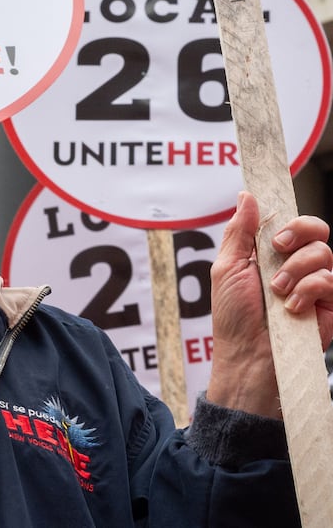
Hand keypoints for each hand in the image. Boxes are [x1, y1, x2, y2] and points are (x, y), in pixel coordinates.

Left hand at [204, 192, 332, 417]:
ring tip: (276, 292)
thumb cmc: (234, 315)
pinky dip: (307, 290)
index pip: (293, 222)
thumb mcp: (228, 268)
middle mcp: (297, 265)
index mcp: (272, 254)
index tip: (274, 228)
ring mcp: (316, 284)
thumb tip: (247, 196)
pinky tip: (291, 308)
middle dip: (298, 233)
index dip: (290, 218)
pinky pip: (330, 280)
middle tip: (277, 248)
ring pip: (323, 253)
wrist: (249, 355)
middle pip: (318, 229)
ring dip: (294, 270)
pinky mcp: (330, 304)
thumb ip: (240, 232)